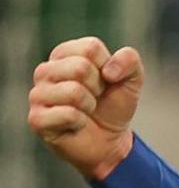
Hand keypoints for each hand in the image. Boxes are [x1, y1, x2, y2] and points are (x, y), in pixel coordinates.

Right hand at [27, 37, 143, 179]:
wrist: (109, 140)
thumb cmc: (114, 104)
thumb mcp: (132, 78)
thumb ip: (129, 60)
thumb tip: (108, 71)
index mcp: (65, 54)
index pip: (90, 48)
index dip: (108, 67)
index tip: (105, 80)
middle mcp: (45, 71)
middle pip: (80, 68)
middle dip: (98, 86)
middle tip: (95, 97)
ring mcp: (37, 95)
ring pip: (73, 91)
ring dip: (90, 104)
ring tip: (86, 110)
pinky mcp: (36, 119)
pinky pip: (67, 114)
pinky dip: (80, 121)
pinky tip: (75, 124)